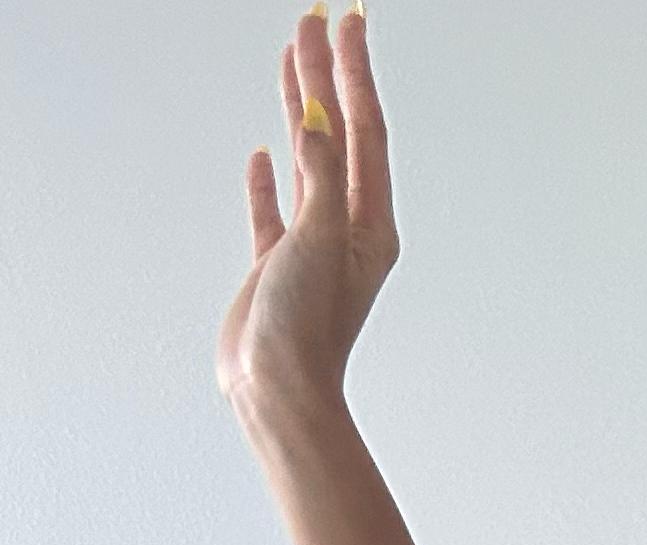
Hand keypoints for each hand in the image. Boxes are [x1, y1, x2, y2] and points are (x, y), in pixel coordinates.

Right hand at [216, 8, 399, 423]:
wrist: (278, 393)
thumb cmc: (307, 327)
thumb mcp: (320, 238)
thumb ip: (321, 174)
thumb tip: (314, 119)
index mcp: (369, 223)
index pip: (364, 129)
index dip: (352, 72)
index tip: (344, 22)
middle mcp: (346, 231)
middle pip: (337, 135)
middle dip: (327, 76)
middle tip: (316, 20)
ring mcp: (311, 248)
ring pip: (307, 162)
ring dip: (300, 110)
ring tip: (292, 60)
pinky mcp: (278, 269)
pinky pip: (275, 210)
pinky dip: (270, 179)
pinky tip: (264, 154)